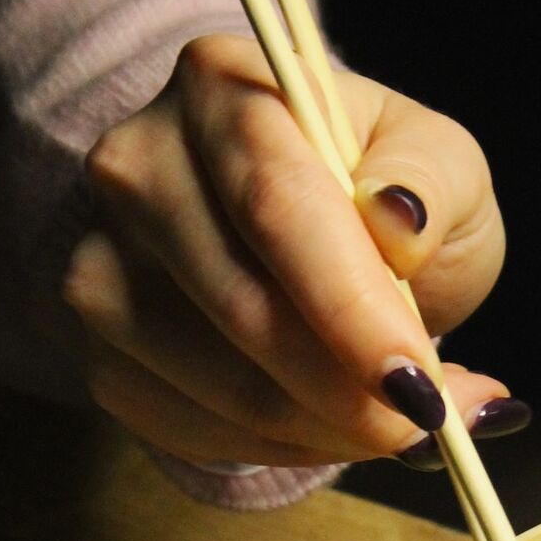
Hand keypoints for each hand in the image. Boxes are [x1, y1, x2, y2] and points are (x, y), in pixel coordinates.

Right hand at [65, 34, 523, 467]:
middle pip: (242, 309)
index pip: (276, 207)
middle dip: (351, 393)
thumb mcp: (438, 158)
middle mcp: (138, 167)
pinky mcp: (102, 352)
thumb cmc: (377, 185)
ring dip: (329, 431)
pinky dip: (287, 450)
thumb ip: (432, 184)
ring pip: (221, 388)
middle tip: (431, 424)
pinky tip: (332, 425)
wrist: (305, 220)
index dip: (351, 309)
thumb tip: (400, 221)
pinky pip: (197, 432)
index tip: (419, 386)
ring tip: (399, 424)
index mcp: (222, 90)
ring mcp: (102, 263)